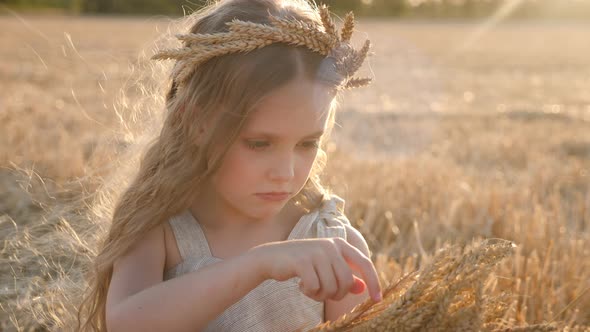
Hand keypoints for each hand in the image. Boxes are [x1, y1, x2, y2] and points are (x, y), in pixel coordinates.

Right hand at [250, 238, 381, 301]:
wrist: (272, 258)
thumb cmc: (303, 265)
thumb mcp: (327, 268)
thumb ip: (345, 276)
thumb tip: (363, 288)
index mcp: (340, 244)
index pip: (365, 263)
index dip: (374, 282)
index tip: (378, 299)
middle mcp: (330, 245)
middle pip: (347, 282)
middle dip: (337, 294)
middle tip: (323, 292)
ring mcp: (316, 251)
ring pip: (331, 287)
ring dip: (320, 294)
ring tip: (310, 287)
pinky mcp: (302, 261)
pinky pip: (315, 288)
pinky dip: (309, 292)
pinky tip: (300, 285)